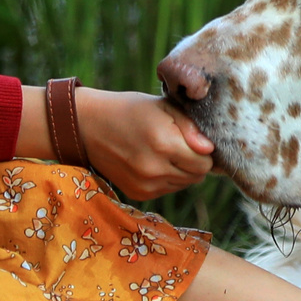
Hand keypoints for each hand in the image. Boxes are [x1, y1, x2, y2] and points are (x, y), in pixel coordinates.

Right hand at [70, 89, 214, 199]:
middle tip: (179, 144)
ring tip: (164, 151)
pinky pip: (167, 189)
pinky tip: (153, 161)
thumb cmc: (131, 110)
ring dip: (182, 171)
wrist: (90, 126)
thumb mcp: (163, 107)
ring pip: (183, 184)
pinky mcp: (139, 194)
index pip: (205, 162)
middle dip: (195, 161)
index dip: (205, 150)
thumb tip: (210, 149)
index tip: (195, 139)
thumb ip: (190, 127)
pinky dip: (166, 177)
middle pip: (197, 176)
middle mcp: (155, 169)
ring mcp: (145, 184)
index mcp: (164, 143)